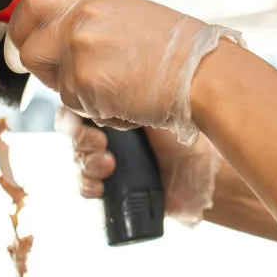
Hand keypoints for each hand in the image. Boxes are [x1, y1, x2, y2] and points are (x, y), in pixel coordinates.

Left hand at [5, 0, 241, 144]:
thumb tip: (55, 40)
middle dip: (43, 72)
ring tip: (123, 88)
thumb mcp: (129, 16)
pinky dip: (100, 110)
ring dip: (82, 95)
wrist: (202, 73)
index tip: (20, 45)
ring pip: (57, 85)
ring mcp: (79, 49)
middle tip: (69, 81)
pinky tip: (129, 100)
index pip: (32, 4)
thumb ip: (89, 22)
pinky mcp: (84, 82)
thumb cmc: (179, 51)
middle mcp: (80, 18)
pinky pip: (77, 106)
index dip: (18, 28)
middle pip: (30, 49)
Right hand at [56, 108, 220, 226]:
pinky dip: (88, 186)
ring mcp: (107, 158)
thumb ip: (128, 96)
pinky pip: (85, 186)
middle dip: (81, 141)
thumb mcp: (159, 105)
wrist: (203, 171)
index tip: (91, 121)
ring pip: (76, 160)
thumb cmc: (186, 131)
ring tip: (109, 166)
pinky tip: (102, 186)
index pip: (76, 105)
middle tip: (101, 145)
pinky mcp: (113, 185)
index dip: (74, 115)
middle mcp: (107, 131)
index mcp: (113, 105)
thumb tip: (105, 89)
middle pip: (72, 134)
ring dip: (86, 164)